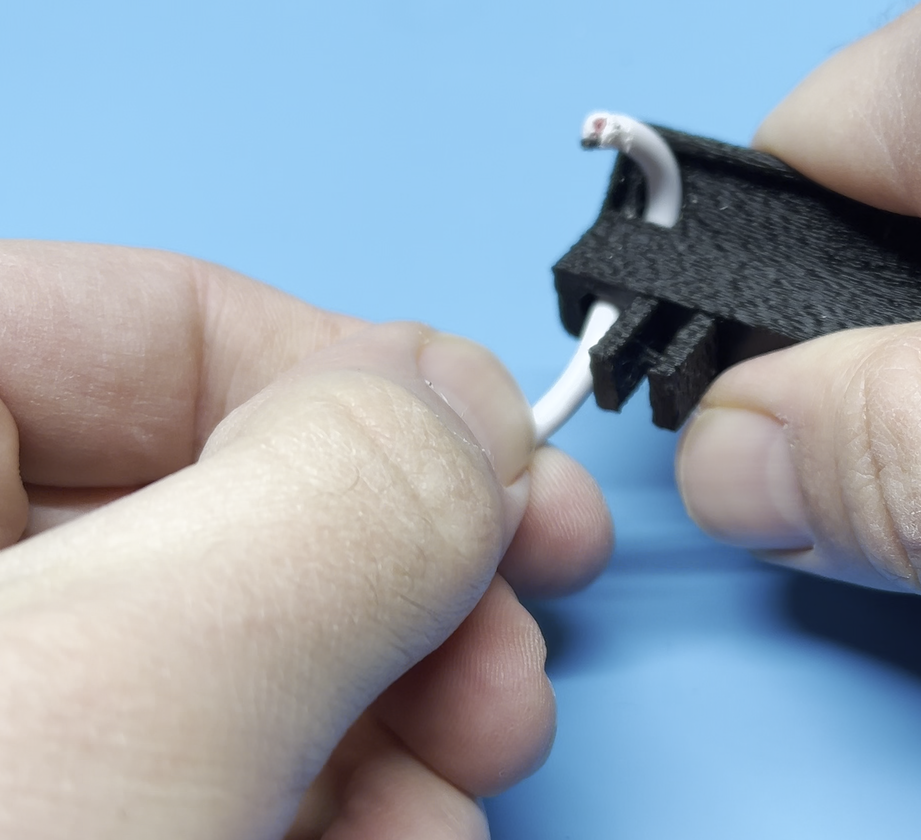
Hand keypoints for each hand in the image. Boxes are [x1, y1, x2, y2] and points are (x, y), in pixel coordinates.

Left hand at [0, 242, 611, 837]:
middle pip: (233, 496)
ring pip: (251, 645)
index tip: (505, 468)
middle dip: (415, 577)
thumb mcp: (145, 680)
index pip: (153, 319)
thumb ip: (335, 501)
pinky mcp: (58, 807)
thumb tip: (459, 402)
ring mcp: (7, 706)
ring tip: (473, 758)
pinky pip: (216, 765)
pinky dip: (342, 795)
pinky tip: (399, 832)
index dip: (366, 380)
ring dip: (410, 701)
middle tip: (512, 630)